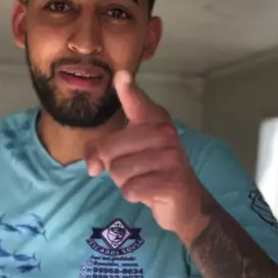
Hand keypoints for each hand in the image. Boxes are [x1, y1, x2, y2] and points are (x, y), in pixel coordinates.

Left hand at [85, 72, 209, 241]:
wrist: (184, 200)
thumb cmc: (150, 171)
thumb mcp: (124, 155)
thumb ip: (100, 151)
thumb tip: (93, 166)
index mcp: (153, 120)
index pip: (137, 102)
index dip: (128, 90)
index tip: (121, 77)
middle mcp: (165, 133)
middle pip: (109, 150)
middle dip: (113, 167)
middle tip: (135, 170)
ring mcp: (172, 157)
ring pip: (118, 172)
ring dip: (125, 183)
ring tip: (144, 180)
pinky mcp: (173, 181)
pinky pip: (130, 189)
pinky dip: (133, 195)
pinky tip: (149, 192)